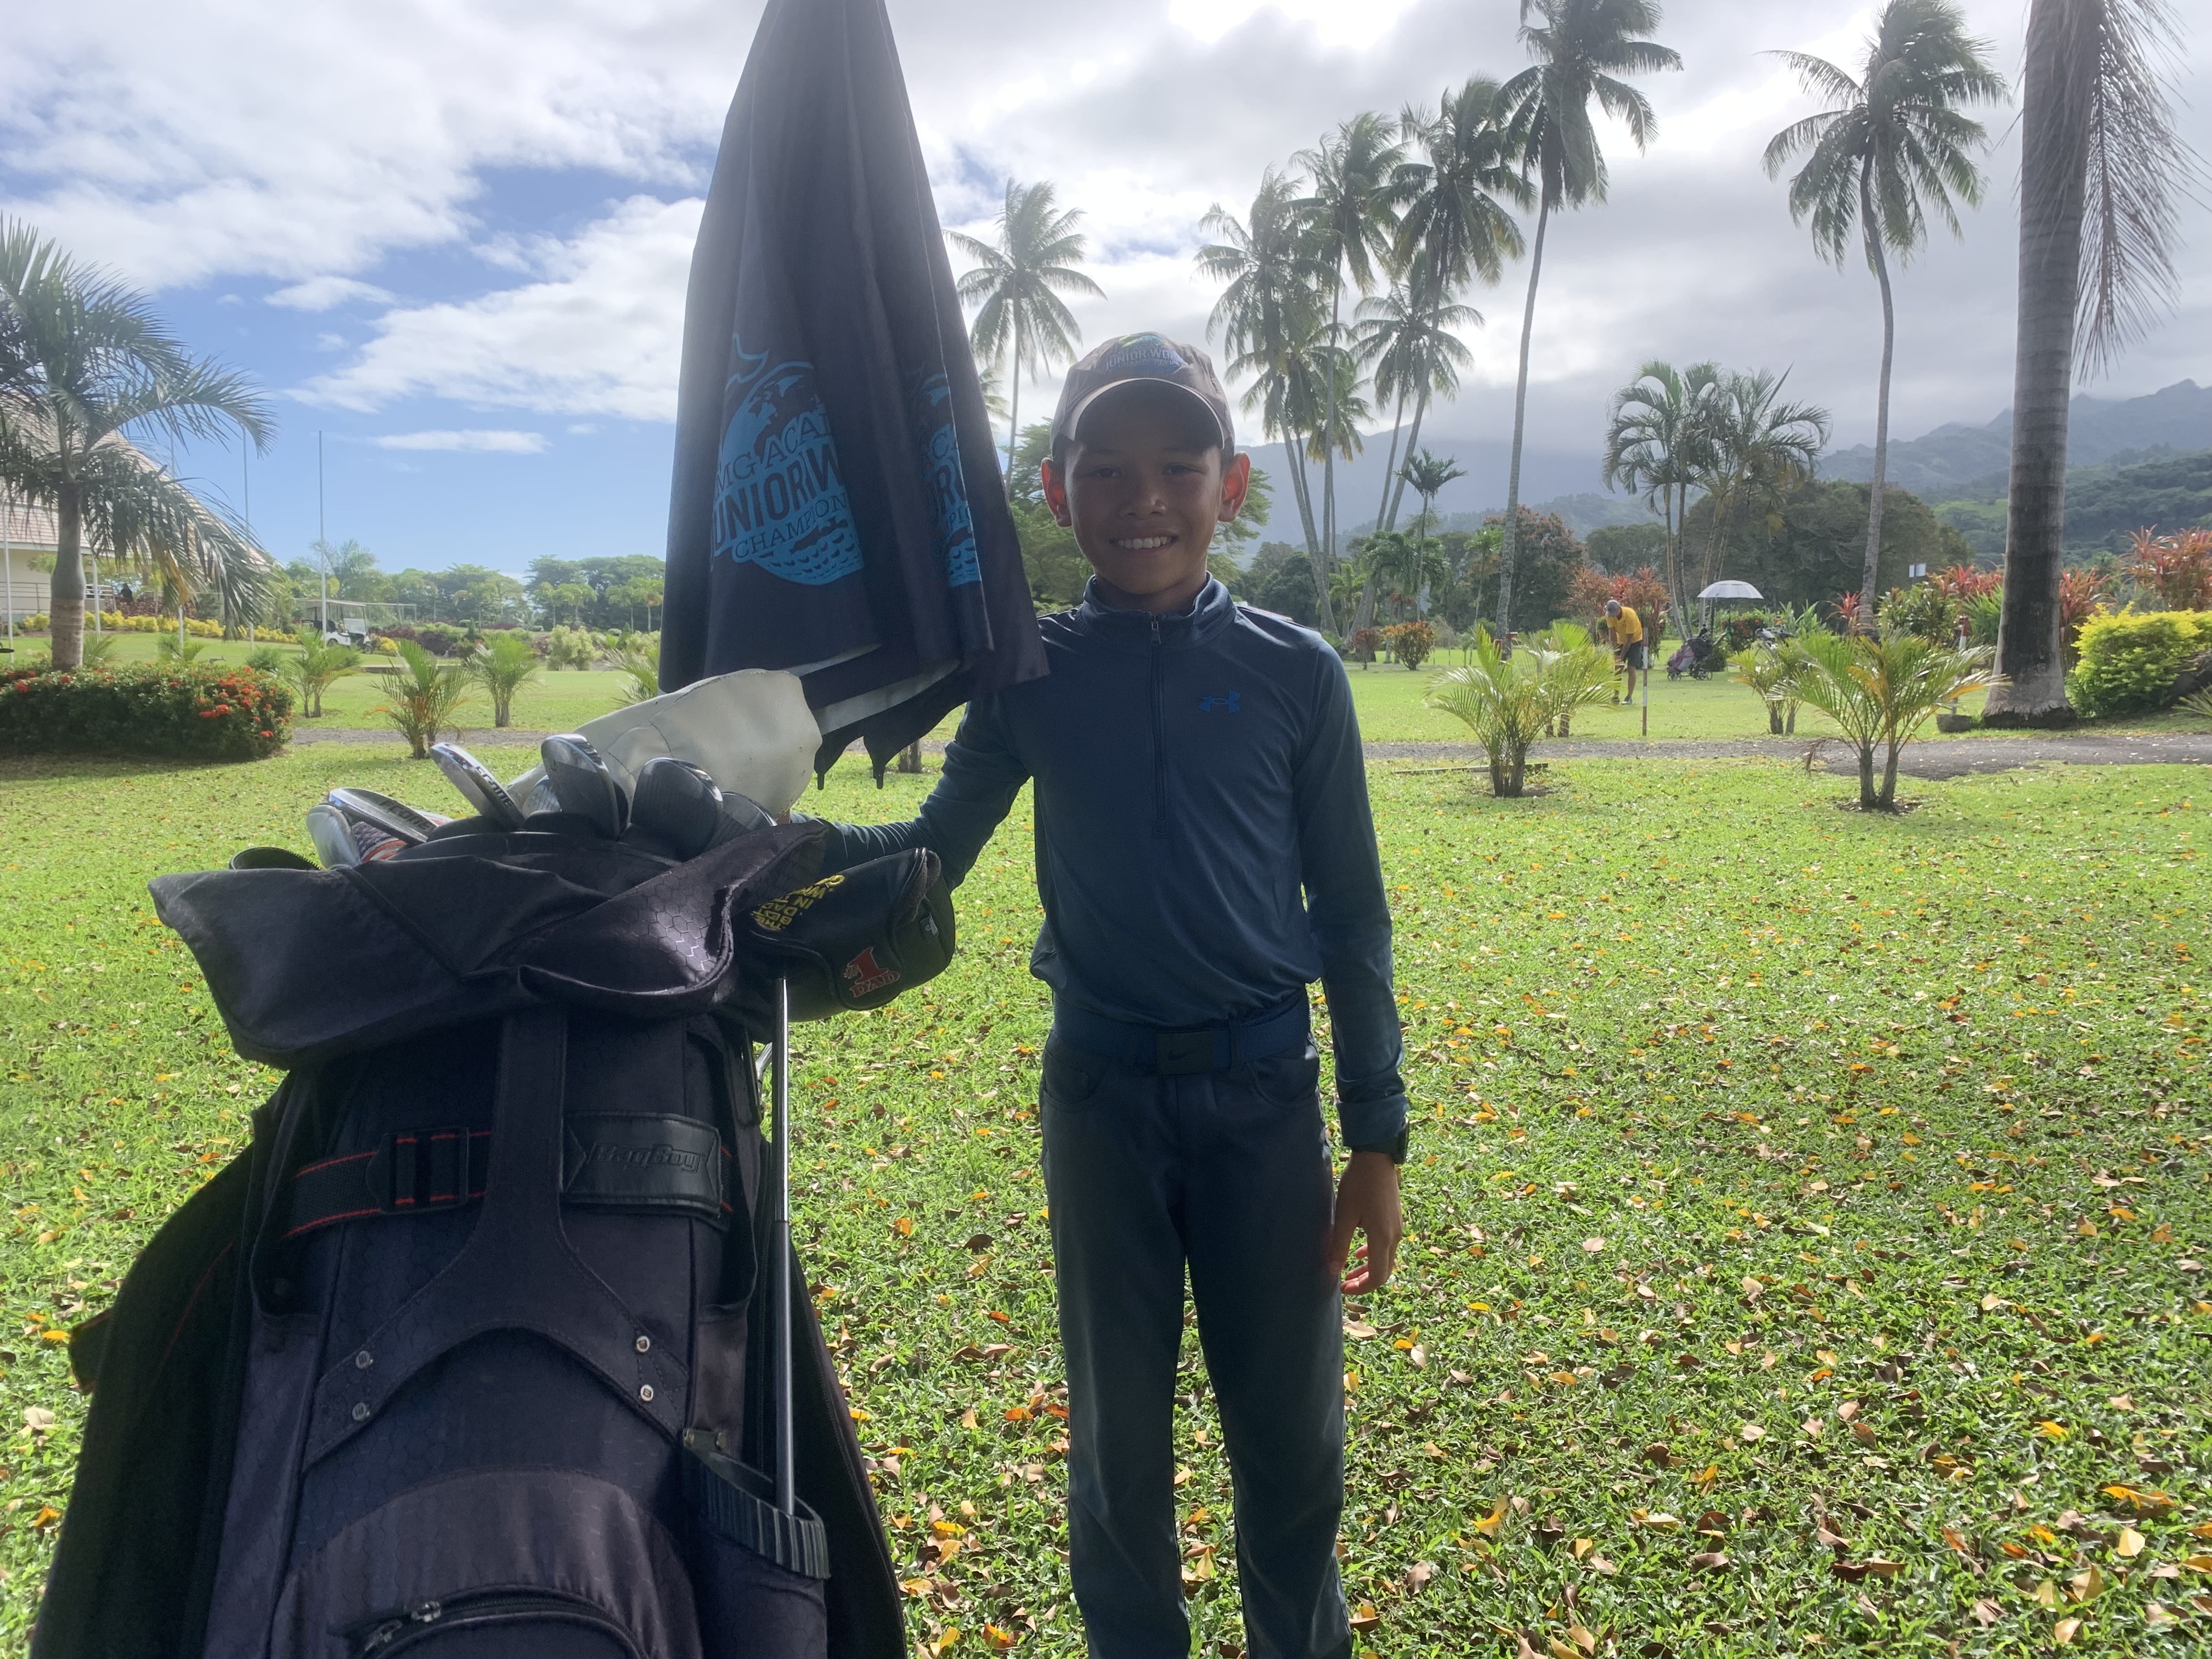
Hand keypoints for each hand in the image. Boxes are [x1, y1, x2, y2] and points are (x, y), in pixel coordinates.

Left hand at [1328, 1151, 1402, 1294]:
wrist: (1376, 1158)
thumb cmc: (1358, 1185)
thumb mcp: (1344, 1215)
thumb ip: (1339, 1245)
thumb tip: (1332, 1271)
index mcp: (1382, 1237)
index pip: (1378, 1276)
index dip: (1362, 1288)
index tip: (1343, 1288)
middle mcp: (1394, 1236)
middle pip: (1384, 1271)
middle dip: (1364, 1281)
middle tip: (1344, 1283)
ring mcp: (1397, 1228)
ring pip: (1385, 1259)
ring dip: (1368, 1268)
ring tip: (1348, 1270)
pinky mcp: (1395, 1220)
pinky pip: (1387, 1245)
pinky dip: (1373, 1254)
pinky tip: (1359, 1251)